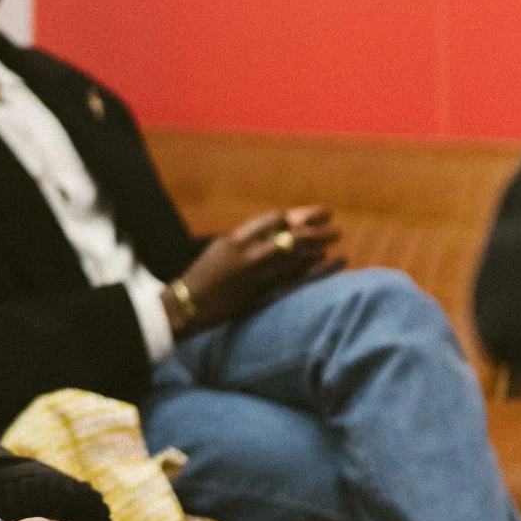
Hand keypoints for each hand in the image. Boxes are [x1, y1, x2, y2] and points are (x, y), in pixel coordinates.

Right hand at [172, 205, 339, 331]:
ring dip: (316, 243)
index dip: (293, 216)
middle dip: (312, 224)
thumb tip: (266, 240)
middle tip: (331, 217)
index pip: (270, 220)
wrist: (186, 305)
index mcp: (234, 240)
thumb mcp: (218, 254)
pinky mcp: (259, 290)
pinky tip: (323, 259)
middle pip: (286, 233)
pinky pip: (290, 274)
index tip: (309, 215)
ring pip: (293, 252)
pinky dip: (308, 265)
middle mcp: (246, 252)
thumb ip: (242, 245)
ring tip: (333, 236)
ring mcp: (254, 272)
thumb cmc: (200, 280)